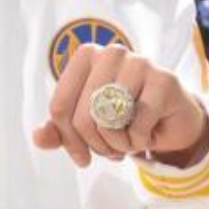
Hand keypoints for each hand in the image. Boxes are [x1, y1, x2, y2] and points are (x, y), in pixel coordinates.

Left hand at [33, 44, 208, 168]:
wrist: (169, 118)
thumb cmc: (124, 116)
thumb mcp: (87, 124)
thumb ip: (59, 130)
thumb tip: (38, 137)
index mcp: (87, 56)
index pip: (60, 106)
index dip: (67, 140)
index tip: (81, 156)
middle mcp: (111, 53)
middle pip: (83, 117)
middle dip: (95, 145)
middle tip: (109, 150)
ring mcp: (140, 63)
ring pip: (109, 120)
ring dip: (117, 144)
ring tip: (126, 140)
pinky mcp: (164, 81)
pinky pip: (138, 126)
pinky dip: (139, 142)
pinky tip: (147, 134)